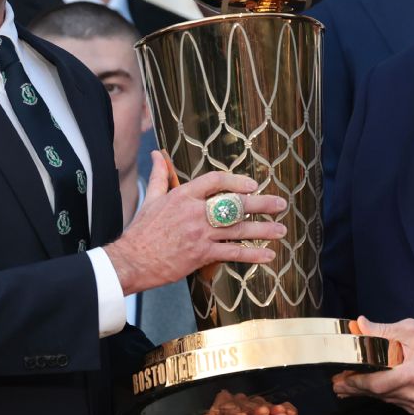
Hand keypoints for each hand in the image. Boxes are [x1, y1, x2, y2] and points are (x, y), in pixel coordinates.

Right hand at [104, 152, 287, 294]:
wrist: (132, 260)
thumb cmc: (141, 231)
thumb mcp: (151, 198)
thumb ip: (159, 176)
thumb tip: (157, 154)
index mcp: (184, 195)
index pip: (215, 180)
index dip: (236, 181)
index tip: (252, 185)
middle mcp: (195, 212)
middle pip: (235, 204)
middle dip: (261, 204)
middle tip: (280, 204)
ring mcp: (200, 234)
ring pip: (238, 229)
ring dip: (263, 229)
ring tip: (281, 229)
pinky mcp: (202, 255)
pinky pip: (232, 253)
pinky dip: (252, 254)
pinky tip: (268, 255)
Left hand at [331, 316, 413, 413]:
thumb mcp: (410, 329)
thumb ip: (382, 330)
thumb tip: (358, 325)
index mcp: (413, 373)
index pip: (378, 383)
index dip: (357, 382)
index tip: (341, 377)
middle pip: (378, 394)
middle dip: (355, 388)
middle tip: (336, 384)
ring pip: (384, 399)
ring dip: (365, 392)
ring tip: (345, 386)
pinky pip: (393, 401)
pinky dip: (380, 394)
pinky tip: (366, 389)